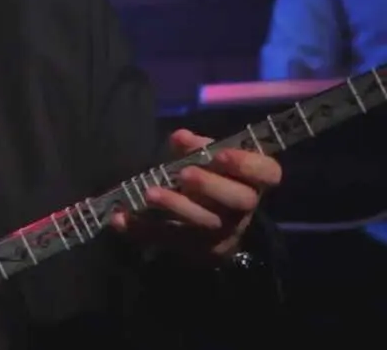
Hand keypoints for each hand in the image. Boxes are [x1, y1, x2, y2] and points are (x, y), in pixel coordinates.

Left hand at [109, 129, 281, 262]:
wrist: (204, 219)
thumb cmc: (207, 176)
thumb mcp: (204, 156)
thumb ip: (195, 146)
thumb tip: (181, 138)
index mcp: (252, 180)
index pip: (268, 173)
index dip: (247, 164)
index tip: (220, 155)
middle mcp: (242, 209)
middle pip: (238, 202)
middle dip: (210, 187)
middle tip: (184, 175)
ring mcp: (222, 233)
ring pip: (204, 225)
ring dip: (176, 208)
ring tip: (149, 194)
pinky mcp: (196, 250)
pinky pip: (170, 241)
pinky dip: (142, 230)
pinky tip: (120, 219)